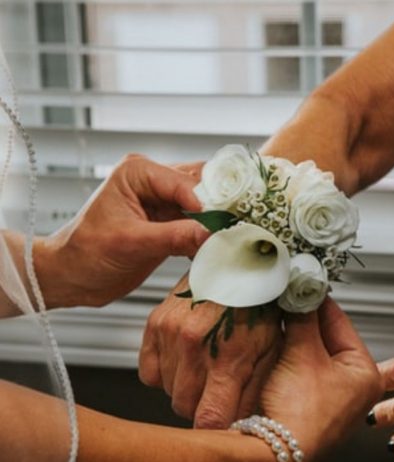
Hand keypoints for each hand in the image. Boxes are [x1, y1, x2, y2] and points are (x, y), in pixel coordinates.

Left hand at [34, 154, 209, 307]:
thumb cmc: (85, 253)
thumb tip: (210, 233)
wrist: (72, 277)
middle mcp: (153, 181)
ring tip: (224, 240)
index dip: (206, 203)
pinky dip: (205, 235)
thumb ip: (173, 236)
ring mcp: (162, 201)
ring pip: (203, 204)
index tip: (222, 226)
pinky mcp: (168, 222)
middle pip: (200, 185)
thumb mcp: (130, 244)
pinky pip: (197, 223)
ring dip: (213, 222)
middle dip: (216, 207)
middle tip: (231, 229)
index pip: (184, 182)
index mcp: (138, 172)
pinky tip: (210, 248)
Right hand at [139, 274, 281, 428]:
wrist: (238, 259)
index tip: (222, 418)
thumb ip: (255, 386)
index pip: (209, 420)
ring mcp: (170, 334)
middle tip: (218, 385)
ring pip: (168, 390)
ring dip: (185, 385)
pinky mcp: (155, 324)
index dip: (216, 426)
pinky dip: (164, 371)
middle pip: (184, 408)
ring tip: (206, 361)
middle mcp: (193, 347)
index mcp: (227, 356)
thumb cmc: (259, 299)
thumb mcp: (271, 345)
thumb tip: (244, 418)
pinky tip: (184, 356)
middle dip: (202, 403)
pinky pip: (149, 372)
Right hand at [261, 298, 382, 458]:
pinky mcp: (309, 399)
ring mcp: (330, 393)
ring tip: (280, 314)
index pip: (341, 321)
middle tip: (288, 297)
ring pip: (310, 349)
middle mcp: (352, 385)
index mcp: (365, 373)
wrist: (273, 449)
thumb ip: (303, 317)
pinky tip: (276, 339)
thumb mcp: (302, 353)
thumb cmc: (301, 415)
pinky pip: (300, 364)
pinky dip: (288, 350)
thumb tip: (302, 290)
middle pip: (325, 335)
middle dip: (304, 317)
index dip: (319, 300)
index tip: (304, 284)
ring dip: (294, 332)